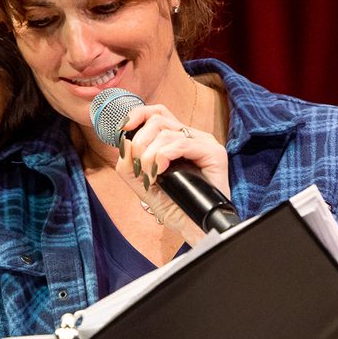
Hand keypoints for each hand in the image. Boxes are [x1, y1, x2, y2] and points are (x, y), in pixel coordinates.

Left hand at [113, 103, 230, 244]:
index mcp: (176, 139)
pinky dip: (163, 157)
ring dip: (149, 156)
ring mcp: (204, 143)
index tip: (123, 130)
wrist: (192, 226)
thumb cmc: (172, 205)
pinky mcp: (214, 153)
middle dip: (140, 143)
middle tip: (139, 168)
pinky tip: (160, 173)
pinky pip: (181, 144)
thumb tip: (124, 142)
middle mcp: (191, 137)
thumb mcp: (141, 181)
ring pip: (166, 133)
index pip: (157, 112)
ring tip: (150, 177)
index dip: (138, 115)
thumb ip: (129, 162)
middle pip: (158, 119)